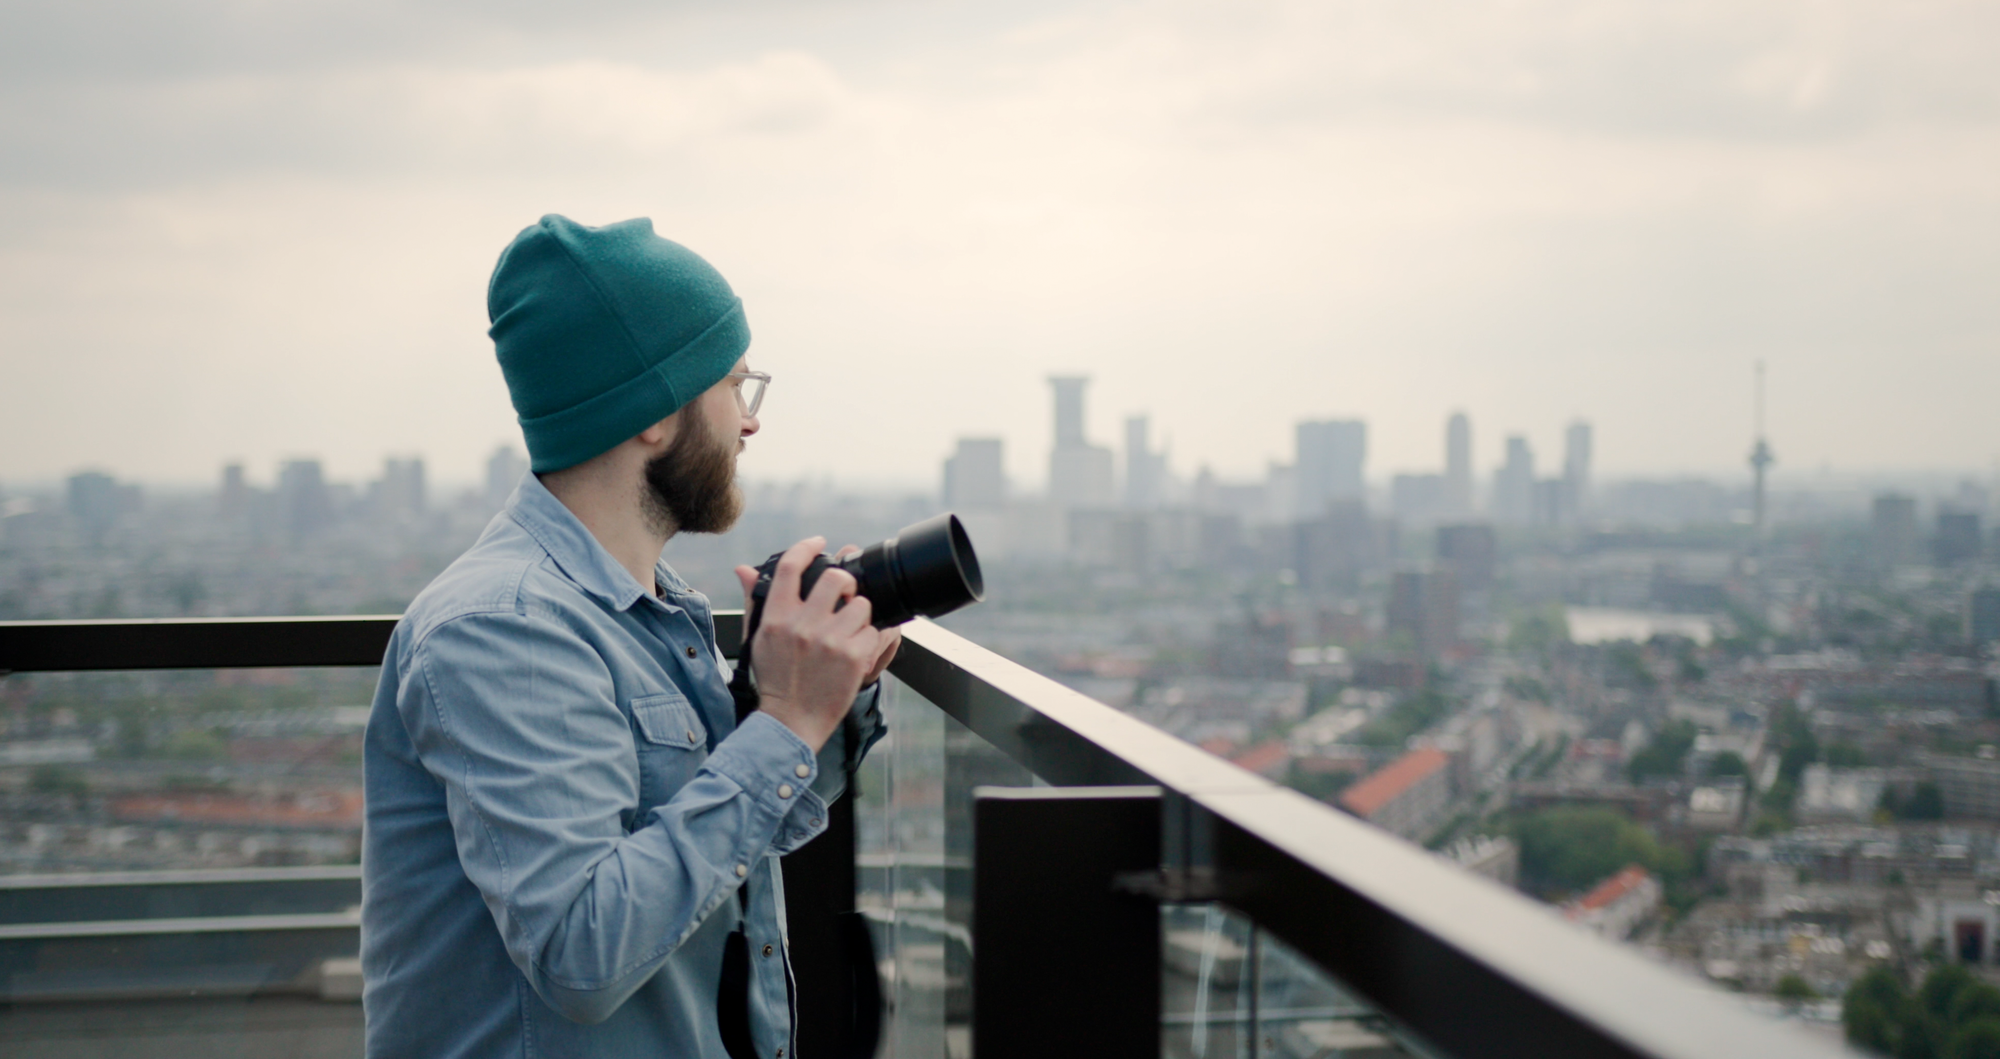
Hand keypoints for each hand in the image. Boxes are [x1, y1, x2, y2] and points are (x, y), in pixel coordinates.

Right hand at [735, 537, 890, 751]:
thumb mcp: (758, 638)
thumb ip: (755, 601)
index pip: (790, 567)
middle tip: (845, 594)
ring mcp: (829, 640)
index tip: (819, 543)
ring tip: (849, 630)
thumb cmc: (775, 679)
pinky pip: (873, 631)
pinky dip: (868, 640)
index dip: (807, 547)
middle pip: (836, 578)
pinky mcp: (852, 657)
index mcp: (776, 617)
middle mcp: (802, 625)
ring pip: (861, 604)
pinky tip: (855, 651)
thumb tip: (744, 569)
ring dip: (859, 614)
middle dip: (846, 582)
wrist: (791, 720)